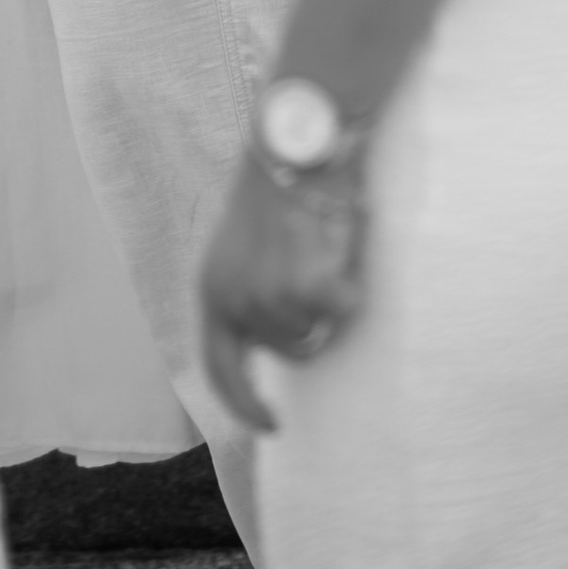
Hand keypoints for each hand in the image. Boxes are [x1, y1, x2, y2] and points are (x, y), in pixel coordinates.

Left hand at [199, 147, 367, 438]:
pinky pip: (349, 307)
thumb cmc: (278, 187)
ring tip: (321, 241)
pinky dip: (355, 280)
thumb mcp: (244, 248)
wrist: (295, 142)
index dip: (245, 403)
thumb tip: (283, 342)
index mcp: (212, 291)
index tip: (272, 427)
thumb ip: (250, 294)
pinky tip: (342, 241)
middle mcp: (236, 302)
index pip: (221, 370)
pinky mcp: (310, 289)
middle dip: (312, 318)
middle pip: (292, 348)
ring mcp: (272, 300)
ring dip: (332, 294)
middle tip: (315, 262)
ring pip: (323, 327)